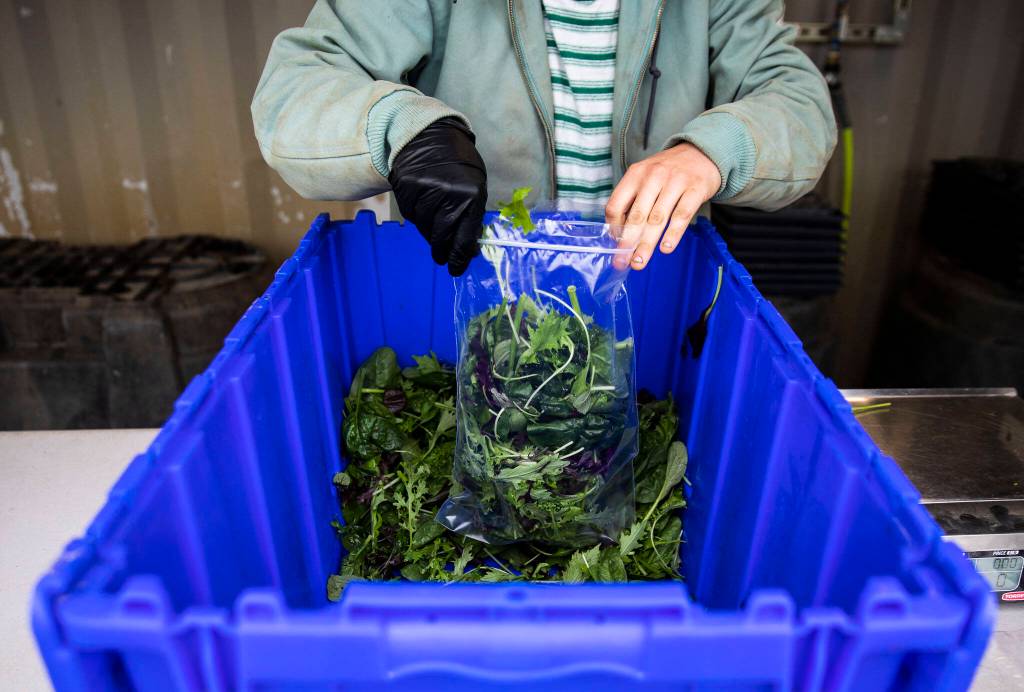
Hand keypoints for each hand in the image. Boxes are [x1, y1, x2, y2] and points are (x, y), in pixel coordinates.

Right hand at [389, 117, 486, 275]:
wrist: (425, 134)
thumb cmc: (457, 161)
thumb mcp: (474, 184)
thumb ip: (472, 215)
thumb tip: (469, 249)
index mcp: (472, 195)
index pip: (465, 236)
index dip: (460, 257)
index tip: (456, 269)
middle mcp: (448, 196)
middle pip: (442, 237)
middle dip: (443, 251)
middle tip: (443, 257)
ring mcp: (425, 194)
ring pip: (425, 229)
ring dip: (430, 232)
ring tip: (434, 220)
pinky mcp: (406, 191)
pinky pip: (412, 217)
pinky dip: (418, 218)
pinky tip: (422, 205)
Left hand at [605, 143, 721, 269]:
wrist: (702, 153)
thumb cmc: (667, 172)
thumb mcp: (645, 177)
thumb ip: (632, 200)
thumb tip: (618, 234)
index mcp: (635, 174)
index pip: (616, 204)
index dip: (613, 227)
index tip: (614, 245)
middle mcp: (653, 176)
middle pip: (637, 215)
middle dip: (628, 242)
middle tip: (622, 262)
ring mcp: (675, 182)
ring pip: (658, 219)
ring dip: (647, 244)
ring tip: (640, 261)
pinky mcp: (695, 190)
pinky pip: (682, 215)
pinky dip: (673, 234)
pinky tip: (666, 248)